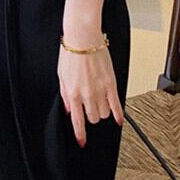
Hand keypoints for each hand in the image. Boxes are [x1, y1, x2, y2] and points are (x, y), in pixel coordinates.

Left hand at [57, 28, 123, 147]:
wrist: (83, 38)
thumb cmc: (71, 53)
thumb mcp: (61, 75)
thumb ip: (65, 94)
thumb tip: (68, 108)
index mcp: (72, 92)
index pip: (77, 120)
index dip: (80, 134)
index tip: (82, 142)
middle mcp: (86, 94)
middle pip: (93, 118)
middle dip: (91, 117)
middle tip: (91, 111)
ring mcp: (100, 90)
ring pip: (104, 114)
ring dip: (103, 113)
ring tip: (100, 106)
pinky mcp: (111, 84)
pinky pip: (116, 105)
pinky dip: (118, 114)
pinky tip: (118, 119)